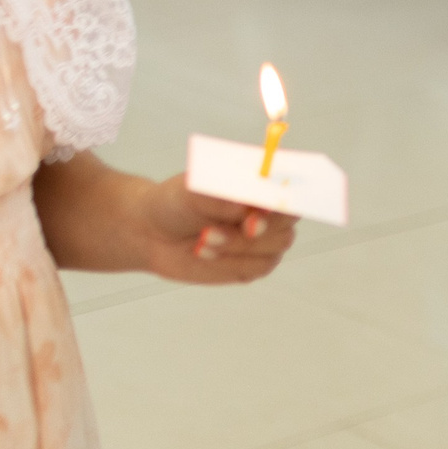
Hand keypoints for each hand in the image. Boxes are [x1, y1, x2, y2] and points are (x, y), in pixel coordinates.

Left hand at [33, 151, 297, 283]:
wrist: (152, 231)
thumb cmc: (177, 201)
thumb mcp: (194, 190)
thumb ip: (222, 197)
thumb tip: (246, 207)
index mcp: (263, 181)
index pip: (295, 183)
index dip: (294, 193)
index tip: (278, 201)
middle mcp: (270, 208)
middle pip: (291, 218)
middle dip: (269, 224)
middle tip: (247, 225)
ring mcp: (264, 238)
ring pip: (276, 246)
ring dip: (241, 245)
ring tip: (203, 239)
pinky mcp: (251, 264)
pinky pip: (258, 267)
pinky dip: (231, 262)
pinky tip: (203, 251)